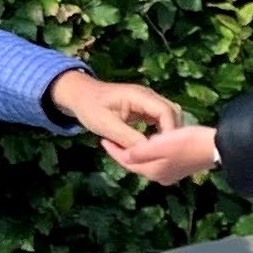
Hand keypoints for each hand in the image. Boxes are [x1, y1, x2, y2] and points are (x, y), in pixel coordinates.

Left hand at [46, 70, 180, 148]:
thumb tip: (146, 152)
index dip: (169, 132)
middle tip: (163, 157)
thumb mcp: (106, 124)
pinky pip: (160, 123)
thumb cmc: (89, 107)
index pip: (165, 111)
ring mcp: (149, 103)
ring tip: (159, 155)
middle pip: (171, 115)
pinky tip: (153, 148)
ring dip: (165, 137)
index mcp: (140, 96)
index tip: (165, 151)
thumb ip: (126, 137)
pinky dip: (159, 136)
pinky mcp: (146, 110)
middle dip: (169, 136)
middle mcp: (149, 97)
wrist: (81, 96)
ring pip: (168, 120)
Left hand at [107, 123, 220, 186]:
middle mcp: (160, 175)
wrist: (218, 146)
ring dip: (137, 149)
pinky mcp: (180, 165)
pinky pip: (158, 157)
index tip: (102, 138)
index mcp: (153, 171)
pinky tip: (150, 139)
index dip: (113, 150)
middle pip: (135, 162)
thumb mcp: (160, 144)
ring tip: (127, 136)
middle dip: (124, 151)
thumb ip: (139, 151)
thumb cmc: (188, 142)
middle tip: (111, 138)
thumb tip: (125, 154)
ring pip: (147, 160)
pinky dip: (150, 149)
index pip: (126, 161)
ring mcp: (171, 172)